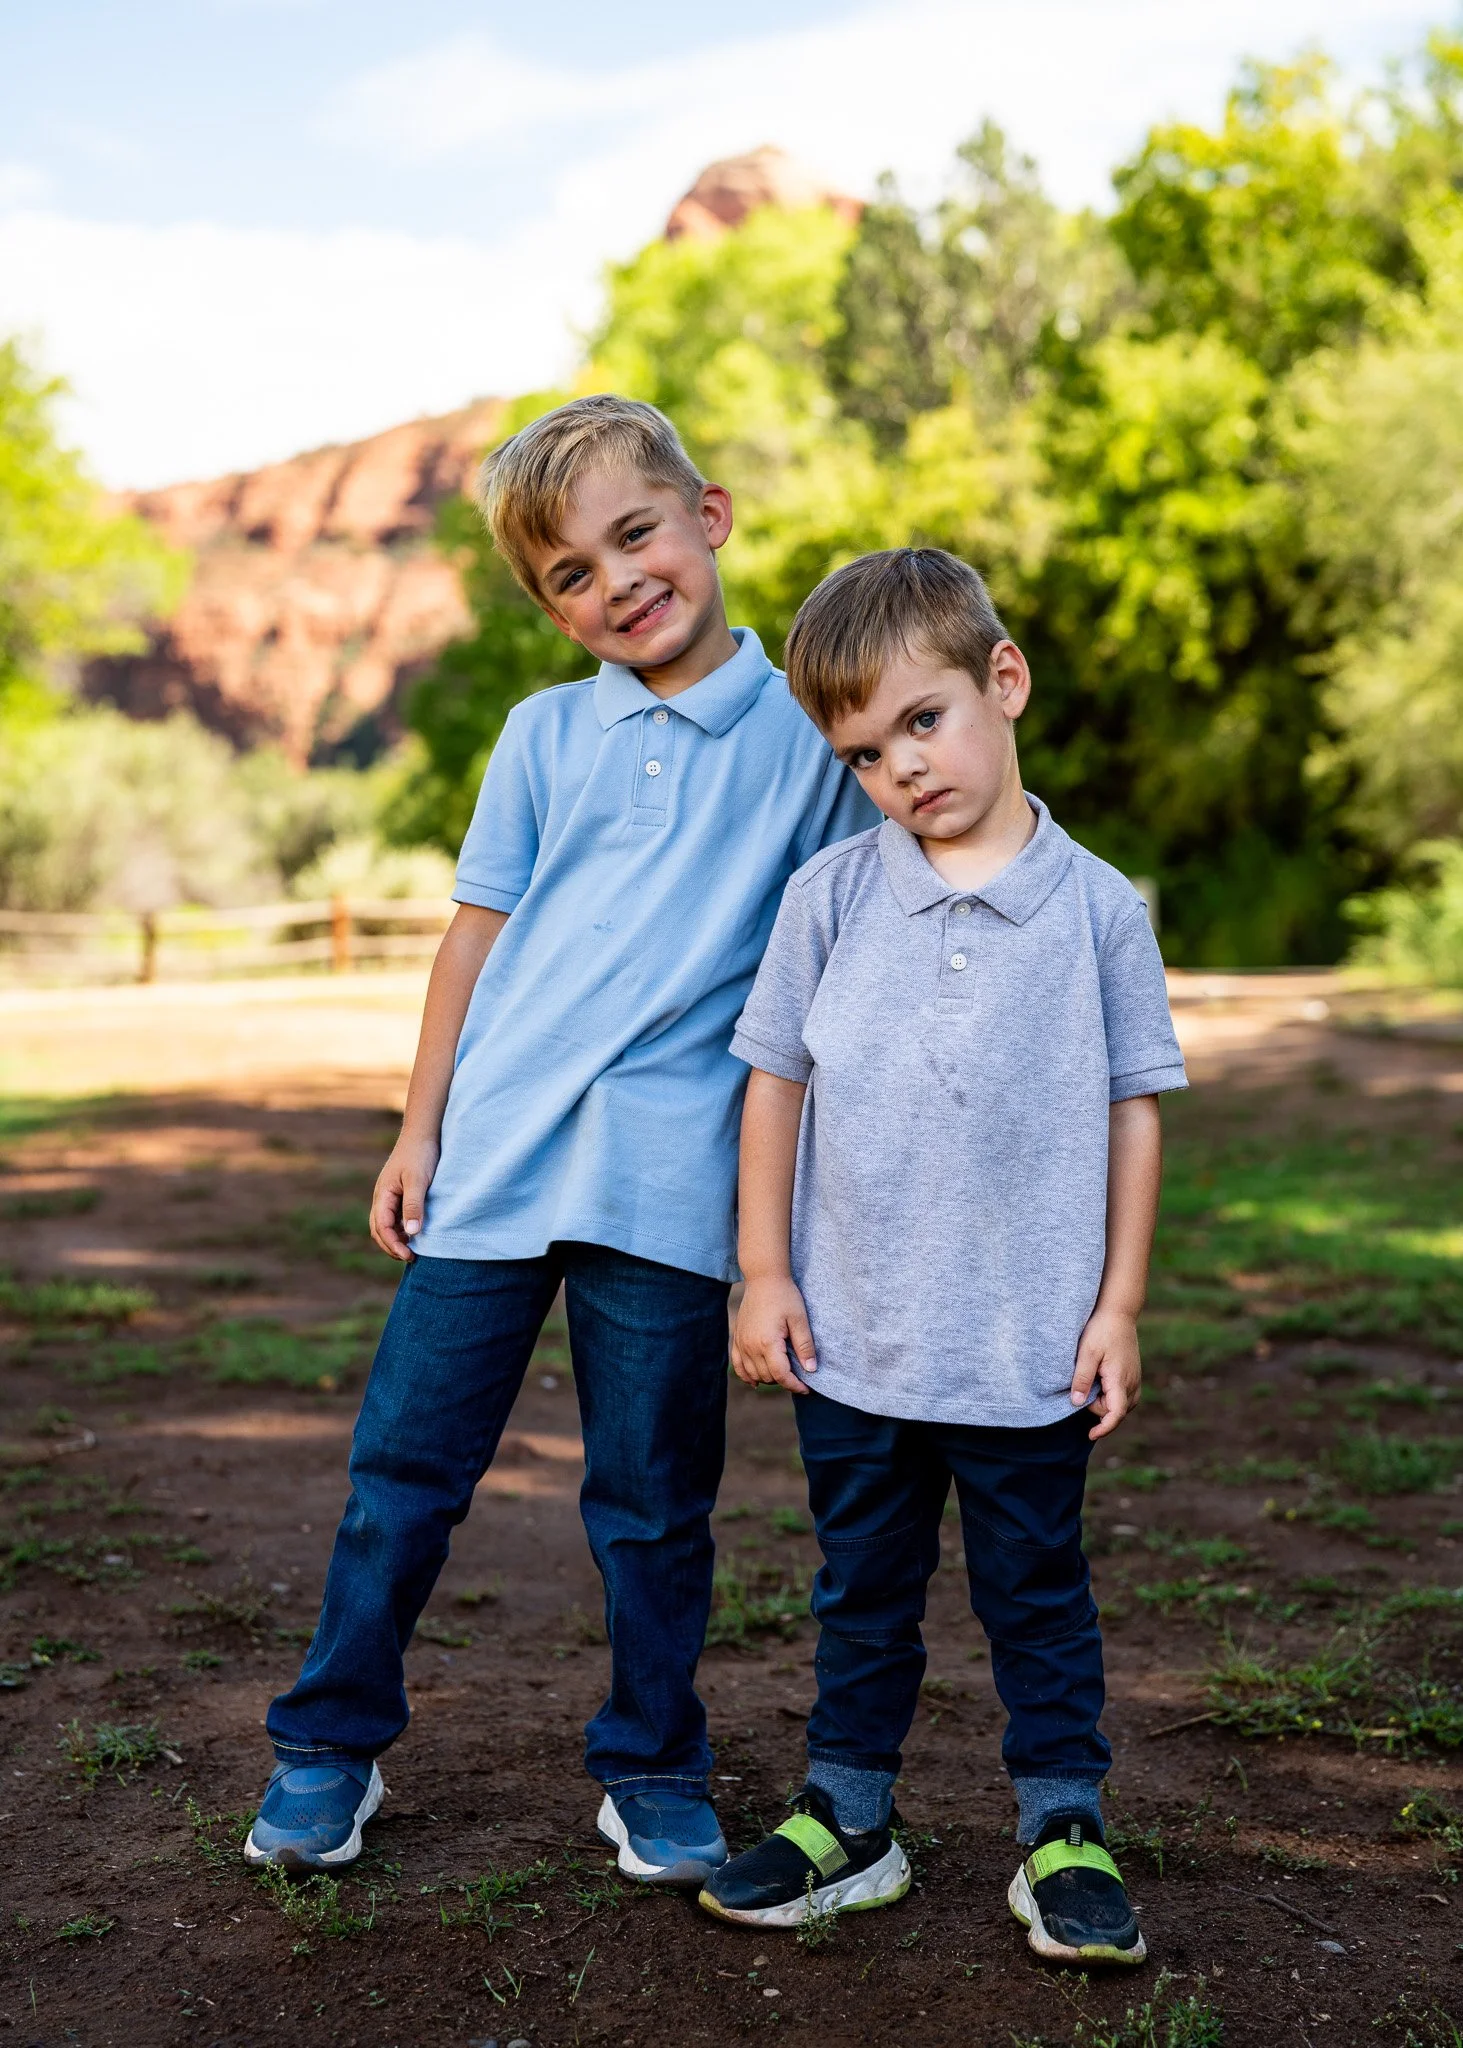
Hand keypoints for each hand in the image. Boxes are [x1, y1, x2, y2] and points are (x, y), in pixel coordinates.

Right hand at [369, 1132, 440, 1261]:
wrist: (423, 1133)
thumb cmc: (420, 1154)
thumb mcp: (419, 1180)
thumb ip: (414, 1205)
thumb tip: (410, 1233)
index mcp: (383, 1194)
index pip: (381, 1227)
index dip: (393, 1244)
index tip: (409, 1255)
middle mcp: (382, 1197)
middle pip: (379, 1230)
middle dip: (391, 1246)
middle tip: (410, 1258)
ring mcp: (389, 1196)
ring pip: (386, 1225)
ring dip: (395, 1239)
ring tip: (413, 1250)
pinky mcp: (399, 1194)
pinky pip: (395, 1217)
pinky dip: (401, 1229)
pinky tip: (416, 1234)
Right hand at [731, 1275, 816, 1395]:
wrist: (764, 1278)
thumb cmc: (784, 1296)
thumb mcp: (800, 1319)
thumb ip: (805, 1346)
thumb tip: (810, 1371)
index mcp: (767, 1342)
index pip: (781, 1375)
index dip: (795, 1385)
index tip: (807, 1389)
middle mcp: (751, 1346)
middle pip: (768, 1376)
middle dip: (785, 1380)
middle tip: (799, 1375)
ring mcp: (741, 1343)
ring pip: (754, 1374)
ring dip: (769, 1378)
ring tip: (783, 1373)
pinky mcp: (736, 1338)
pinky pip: (738, 1365)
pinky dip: (747, 1375)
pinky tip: (756, 1381)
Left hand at [1070, 1306, 1141, 1440]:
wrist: (1118, 1313)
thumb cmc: (1101, 1330)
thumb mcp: (1086, 1353)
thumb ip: (1082, 1378)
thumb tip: (1076, 1403)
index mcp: (1120, 1379)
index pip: (1116, 1414)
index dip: (1104, 1428)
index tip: (1090, 1435)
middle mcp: (1132, 1383)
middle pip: (1116, 1411)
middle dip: (1097, 1409)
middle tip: (1082, 1387)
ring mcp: (1135, 1379)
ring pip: (1121, 1405)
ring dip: (1104, 1403)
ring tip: (1090, 1383)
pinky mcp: (1133, 1375)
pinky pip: (1124, 1396)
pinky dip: (1111, 1397)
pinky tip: (1098, 1383)